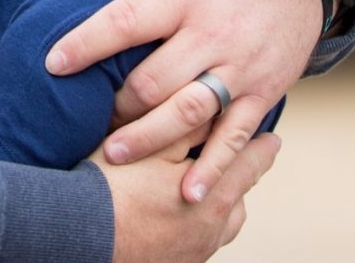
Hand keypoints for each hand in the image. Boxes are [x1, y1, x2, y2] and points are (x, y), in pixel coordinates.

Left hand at [53, 0, 318, 202]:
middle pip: (154, 80)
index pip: (126, 20)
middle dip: (116, 105)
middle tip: (90, 119)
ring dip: (149, 139)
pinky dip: (212, 168)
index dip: (86, 43)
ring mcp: (240, 66)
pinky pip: (235, 137)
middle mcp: (212, 32)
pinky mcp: (262, 93)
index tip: (53, 64)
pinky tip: (188, 192)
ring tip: (113, 156)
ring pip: (189, 113)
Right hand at [96, 127, 280, 261]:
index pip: (249, 165)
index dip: (261, 149)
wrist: (82, 235)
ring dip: (221, 208)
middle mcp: (212, 230)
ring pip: (221, 227)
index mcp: (216, 196)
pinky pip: (197, 243)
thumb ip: (187, 124)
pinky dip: (197, 226)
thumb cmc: (116, 186)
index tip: (272, 140)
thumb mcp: (153, 144)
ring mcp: (194, 252)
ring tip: (209, 194)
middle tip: (240, 165)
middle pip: (238, 200)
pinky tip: (180, 218)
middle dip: (240, 180)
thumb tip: (213, 106)